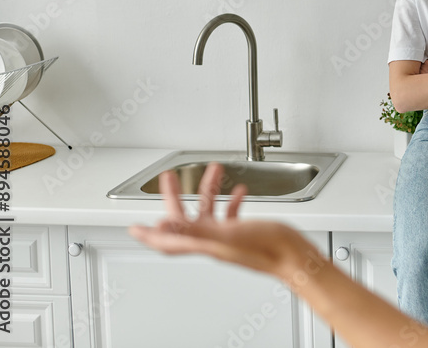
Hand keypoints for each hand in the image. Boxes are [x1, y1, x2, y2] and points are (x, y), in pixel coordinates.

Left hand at [128, 162, 327, 284]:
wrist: (293, 256)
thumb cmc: (265, 249)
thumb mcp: (224, 235)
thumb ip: (192, 230)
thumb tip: (162, 227)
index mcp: (203, 242)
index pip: (167, 240)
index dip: (149, 233)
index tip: (134, 227)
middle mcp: (213, 240)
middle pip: (185, 219)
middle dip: (176, 197)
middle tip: (170, 180)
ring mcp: (228, 236)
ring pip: (210, 211)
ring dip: (208, 190)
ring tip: (212, 170)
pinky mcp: (245, 232)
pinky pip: (233, 215)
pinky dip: (233, 201)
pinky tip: (240, 191)